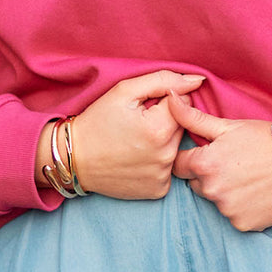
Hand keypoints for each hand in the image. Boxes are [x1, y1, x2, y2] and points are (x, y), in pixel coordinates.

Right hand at [38, 70, 204, 200]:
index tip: (142, 109)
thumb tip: (197, 80)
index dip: (162, 102)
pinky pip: (169, 168)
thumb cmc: (98, 121)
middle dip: (165, 121)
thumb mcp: (125, 90)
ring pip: (176, 147)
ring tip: (136, 142)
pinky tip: (138, 158)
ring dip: (162, 141)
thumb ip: (164, 80)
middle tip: (137, 125)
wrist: (74, 158)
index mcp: (160, 129)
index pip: (182, 104)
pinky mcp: (158, 190)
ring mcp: (163, 176)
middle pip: (181, 126)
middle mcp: (166, 156)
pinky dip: (158, 161)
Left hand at [168, 93, 271, 231]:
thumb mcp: (228, 125)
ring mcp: (227, 210)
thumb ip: (193, 118)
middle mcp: (212, 191)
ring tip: (247, 175)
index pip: (179, 166)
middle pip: (197, 184)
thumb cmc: (265, 138)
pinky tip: (256, 192)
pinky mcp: (244, 224)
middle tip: (233, 162)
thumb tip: (169, 98)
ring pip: (215, 200)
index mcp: (204, 164)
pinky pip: (233, 216)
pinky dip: (241, 206)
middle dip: (208, 174)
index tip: (209, 153)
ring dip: (225, 191)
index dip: (192, 158)